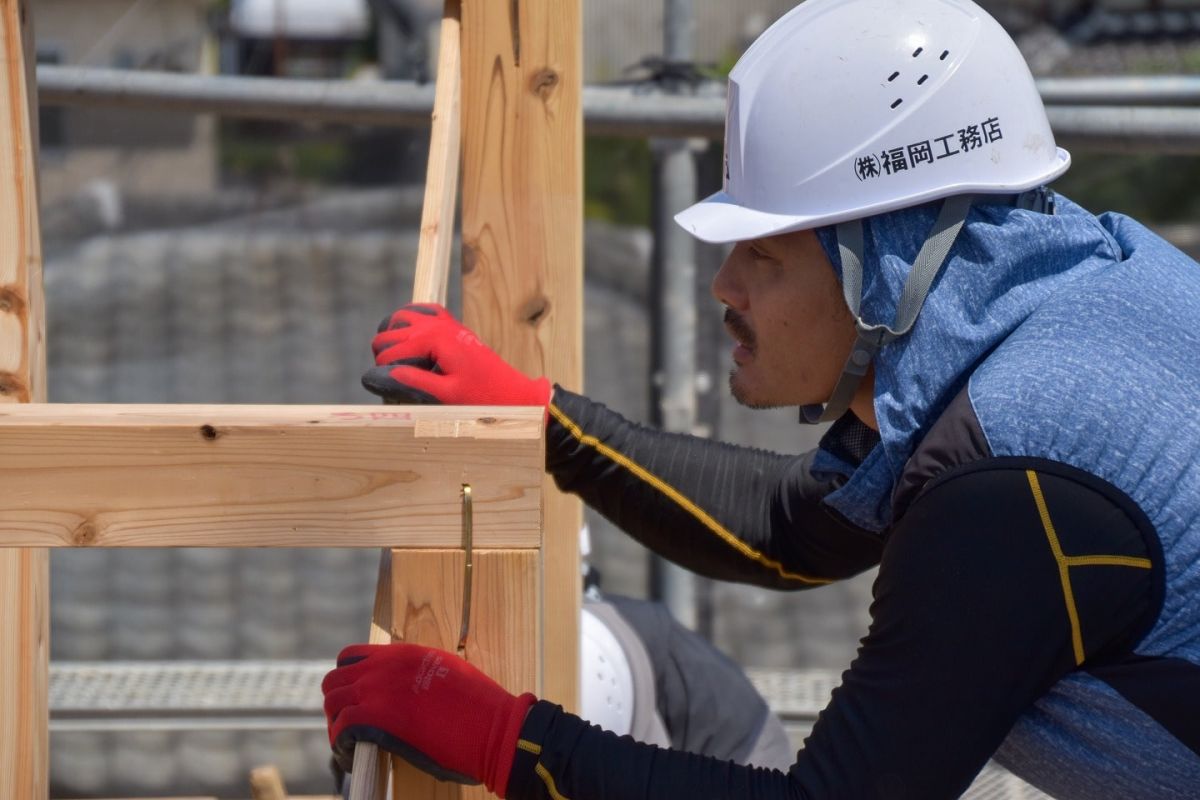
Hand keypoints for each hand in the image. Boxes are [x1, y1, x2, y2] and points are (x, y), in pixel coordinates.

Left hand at [323, 643, 535, 795]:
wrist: (495, 728)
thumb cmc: (481, 708)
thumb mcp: (447, 673)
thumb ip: (418, 675)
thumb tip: (402, 691)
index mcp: (403, 653)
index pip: (351, 657)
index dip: (349, 681)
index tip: (357, 700)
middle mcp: (385, 666)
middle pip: (334, 679)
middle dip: (337, 703)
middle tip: (350, 726)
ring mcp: (379, 691)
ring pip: (332, 703)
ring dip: (337, 724)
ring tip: (350, 744)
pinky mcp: (377, 719)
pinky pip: (341, 728)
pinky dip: (341, 744)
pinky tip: (353, 758)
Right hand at [364, 304, 550, 406]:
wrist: (511, 391)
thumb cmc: (482, 396)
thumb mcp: (446, 395)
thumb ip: (412, 382)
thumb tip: (377, 376)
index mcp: (433, 340)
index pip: (388, 353)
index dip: (382, 374)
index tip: (389, 392)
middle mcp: (436, 324)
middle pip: (387, 333)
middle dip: (384, 357)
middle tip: (395, 380)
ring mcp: (444, 322)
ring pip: (399, 318)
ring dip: (392, 337)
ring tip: (397, 363)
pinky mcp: (450, 325)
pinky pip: (422, 311)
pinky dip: (409, 322)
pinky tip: (408, 341)